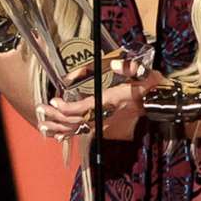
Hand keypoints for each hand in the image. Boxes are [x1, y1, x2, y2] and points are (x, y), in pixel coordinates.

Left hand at [35, 55, 152, 142]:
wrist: (159, 102)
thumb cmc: (149, 87)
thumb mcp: (143, 74)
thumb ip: (130, 68)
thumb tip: (117, 64)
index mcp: (109, 101)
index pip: (83, 108)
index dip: (66, 108)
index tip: (53, 102)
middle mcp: (104, 114)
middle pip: (75, 120)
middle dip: (56, 117)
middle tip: (40, 111)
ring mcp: (104, 122)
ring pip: (77, 128)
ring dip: (59, 127)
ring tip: (43, 125)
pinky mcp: (104, 124)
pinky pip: (83, 132)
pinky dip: (69, 134)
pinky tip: (58, 136)